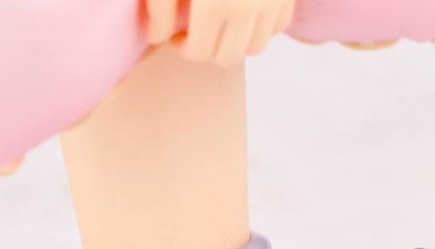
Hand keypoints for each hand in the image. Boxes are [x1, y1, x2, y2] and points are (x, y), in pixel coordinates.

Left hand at [145, 0, 296, 67]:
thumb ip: (157, 7)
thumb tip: (156, 39)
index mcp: (214, 5)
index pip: (200, 53)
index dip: (183, 48)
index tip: (175, 34)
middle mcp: (248, 8)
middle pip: (229, 57)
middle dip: (209, 49)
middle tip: (195, 30)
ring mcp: (273, 1)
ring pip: (257, 46)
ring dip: (237, 41)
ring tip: (220, 21)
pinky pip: (278, 25)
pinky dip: (262, 25)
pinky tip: (245, 9)